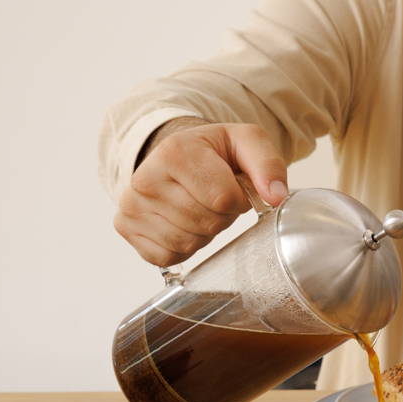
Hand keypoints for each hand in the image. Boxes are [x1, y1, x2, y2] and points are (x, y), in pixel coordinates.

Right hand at [114, 119, 288, 266]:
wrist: (174, 155)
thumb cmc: (212, 152)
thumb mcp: (244, 142)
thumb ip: (268, 165)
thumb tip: (276, 197)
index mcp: (174, 152)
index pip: (224, 199)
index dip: (238, 200)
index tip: (231, 186)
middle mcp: (144, 179)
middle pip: (207, 223)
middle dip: (221, 216)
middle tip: (213, 198)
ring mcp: (131, 206)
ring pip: (188, 243)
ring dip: (203, 232)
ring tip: (197, 207)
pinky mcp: (126, 228)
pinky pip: (168, 257)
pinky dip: (183, 247)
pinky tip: (181, 222)